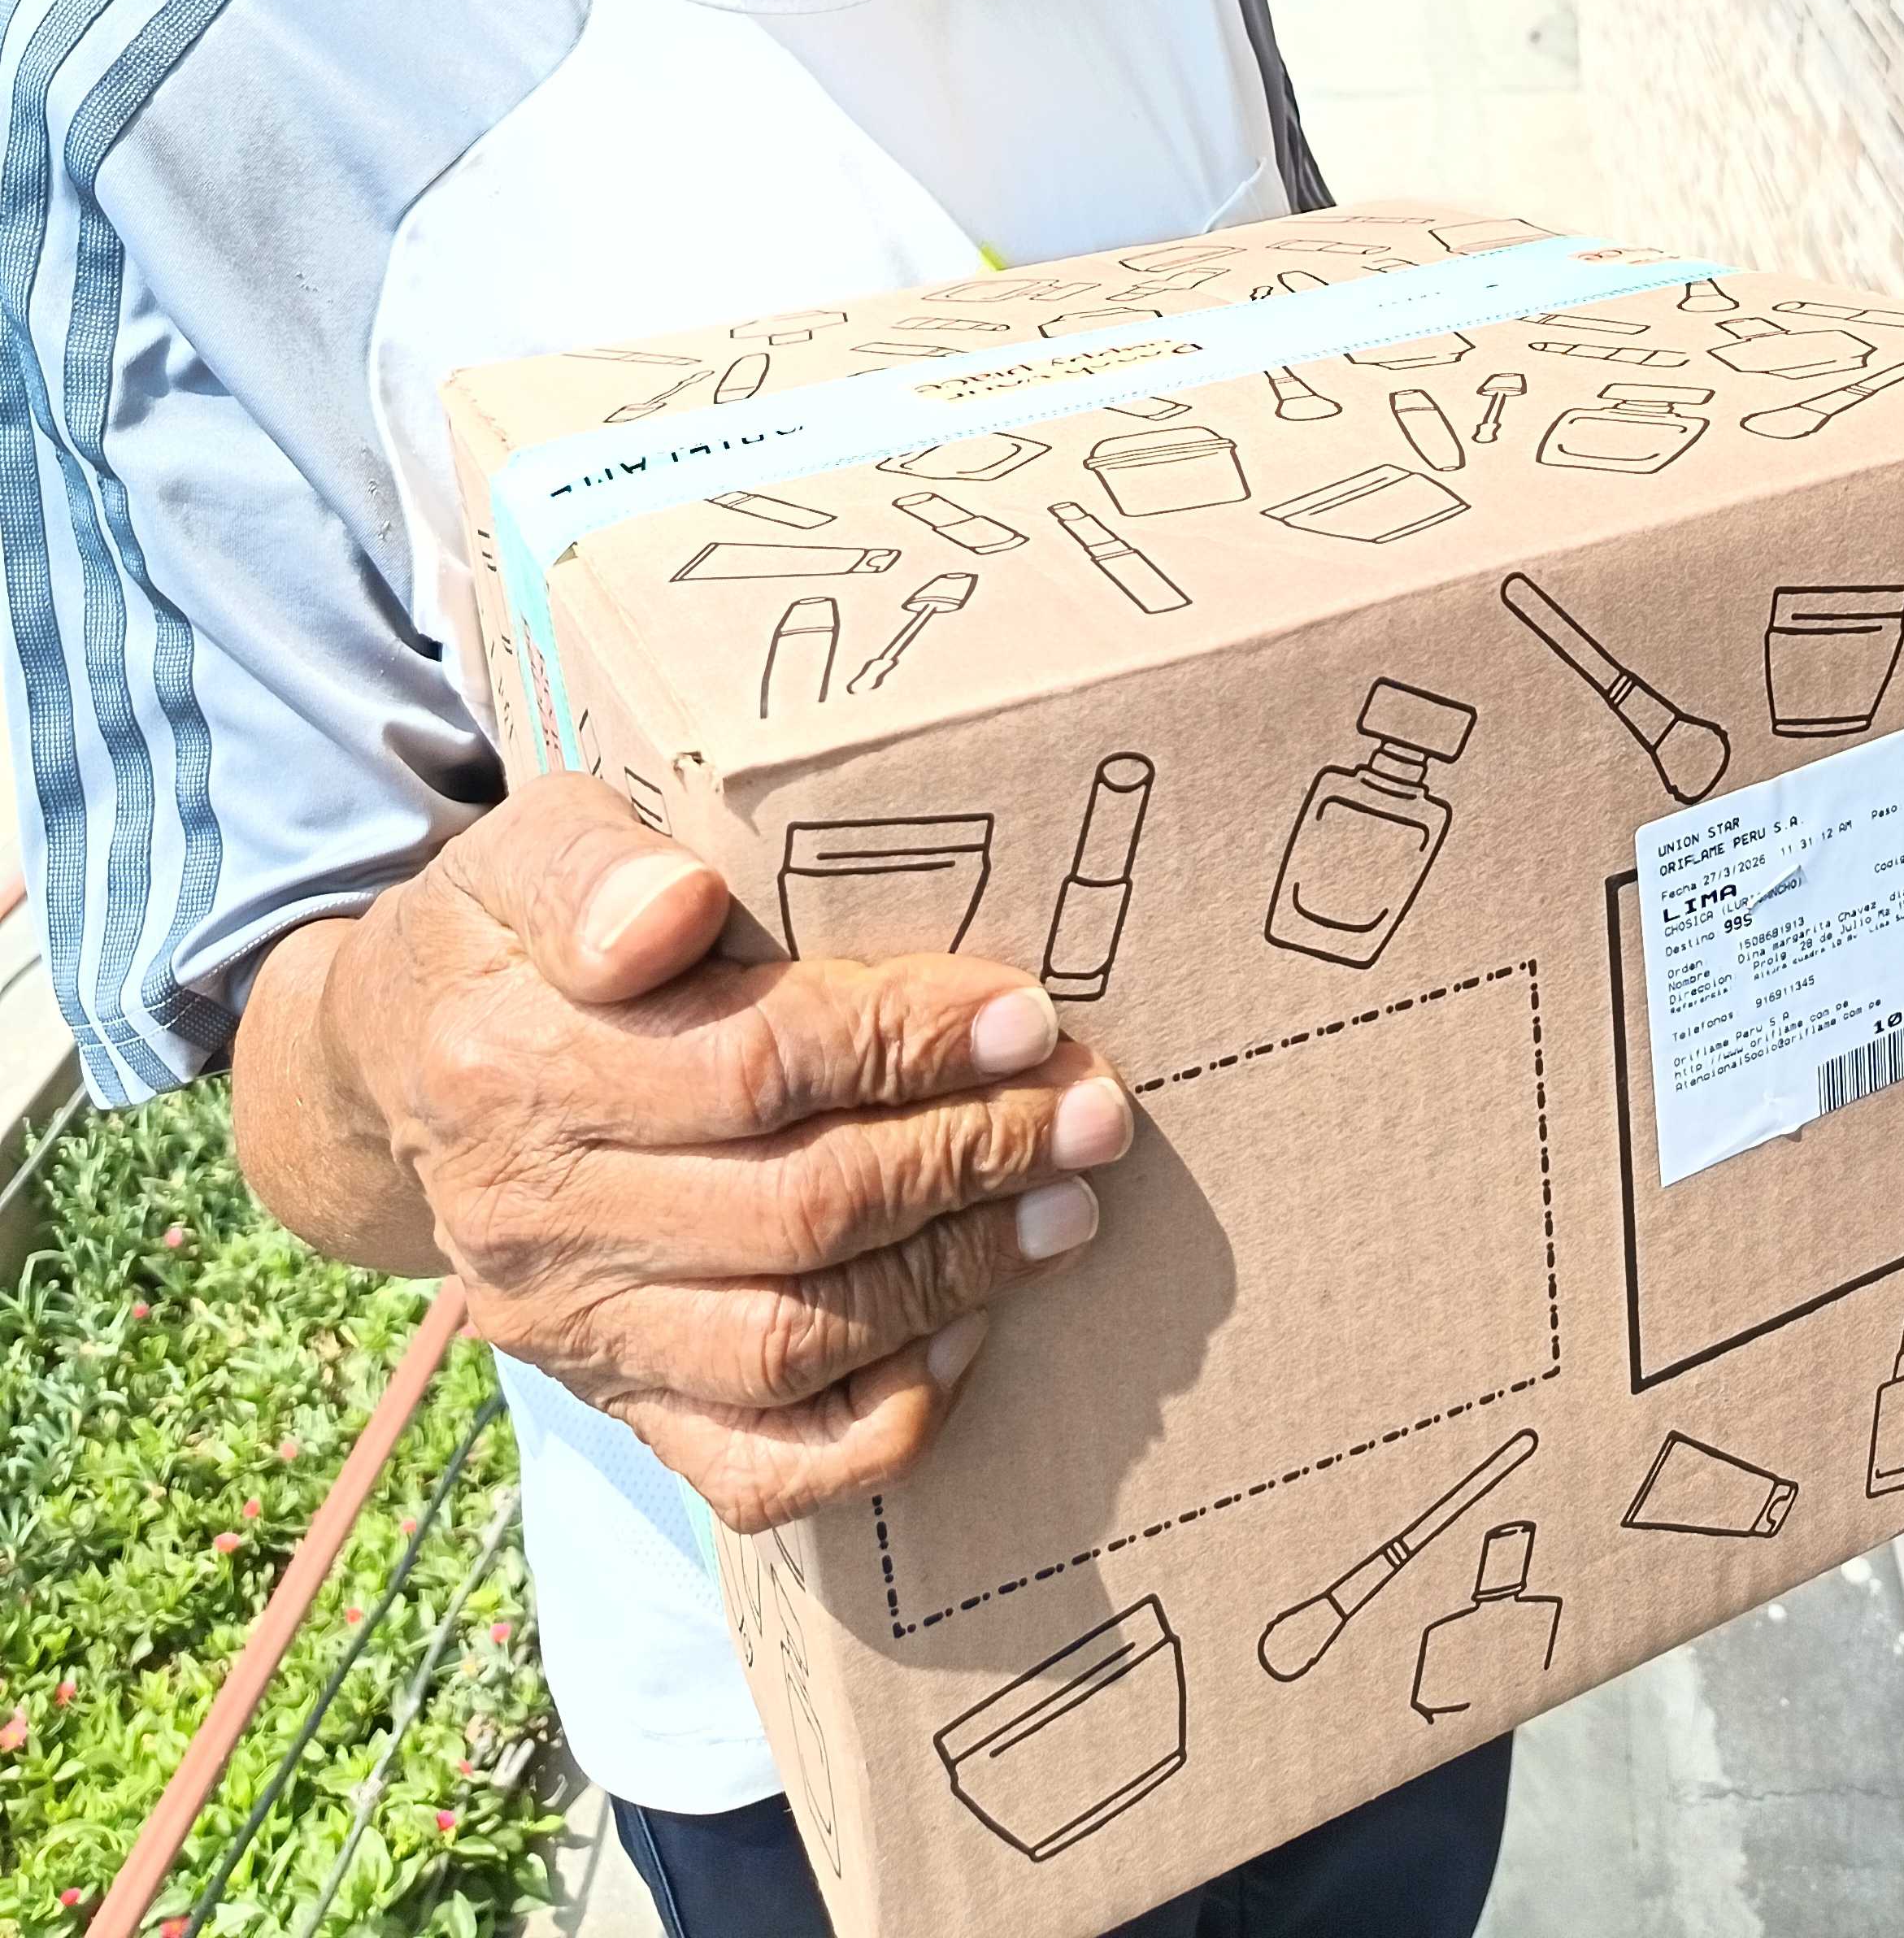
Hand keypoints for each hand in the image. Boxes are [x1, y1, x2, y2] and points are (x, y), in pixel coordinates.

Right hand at [320, 776, 1131, 1529]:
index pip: (753, 1067)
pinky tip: (968, 1341)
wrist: (402, 1067)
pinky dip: (875, 1426)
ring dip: (953, 1279)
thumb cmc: (507, 934)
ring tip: (1068, 1212)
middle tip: (1092, 1113)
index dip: (906, 1044)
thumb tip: (674, 911)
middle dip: (968, 1159)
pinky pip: (753, 1467)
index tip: (1025, 1018)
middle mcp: (534, 1220)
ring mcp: (573, 1332)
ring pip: (790, 1345)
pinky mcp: (611, 1402)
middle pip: (795, 1212)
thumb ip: (590, 869)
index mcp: (511, 1065)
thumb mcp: (523, 845)